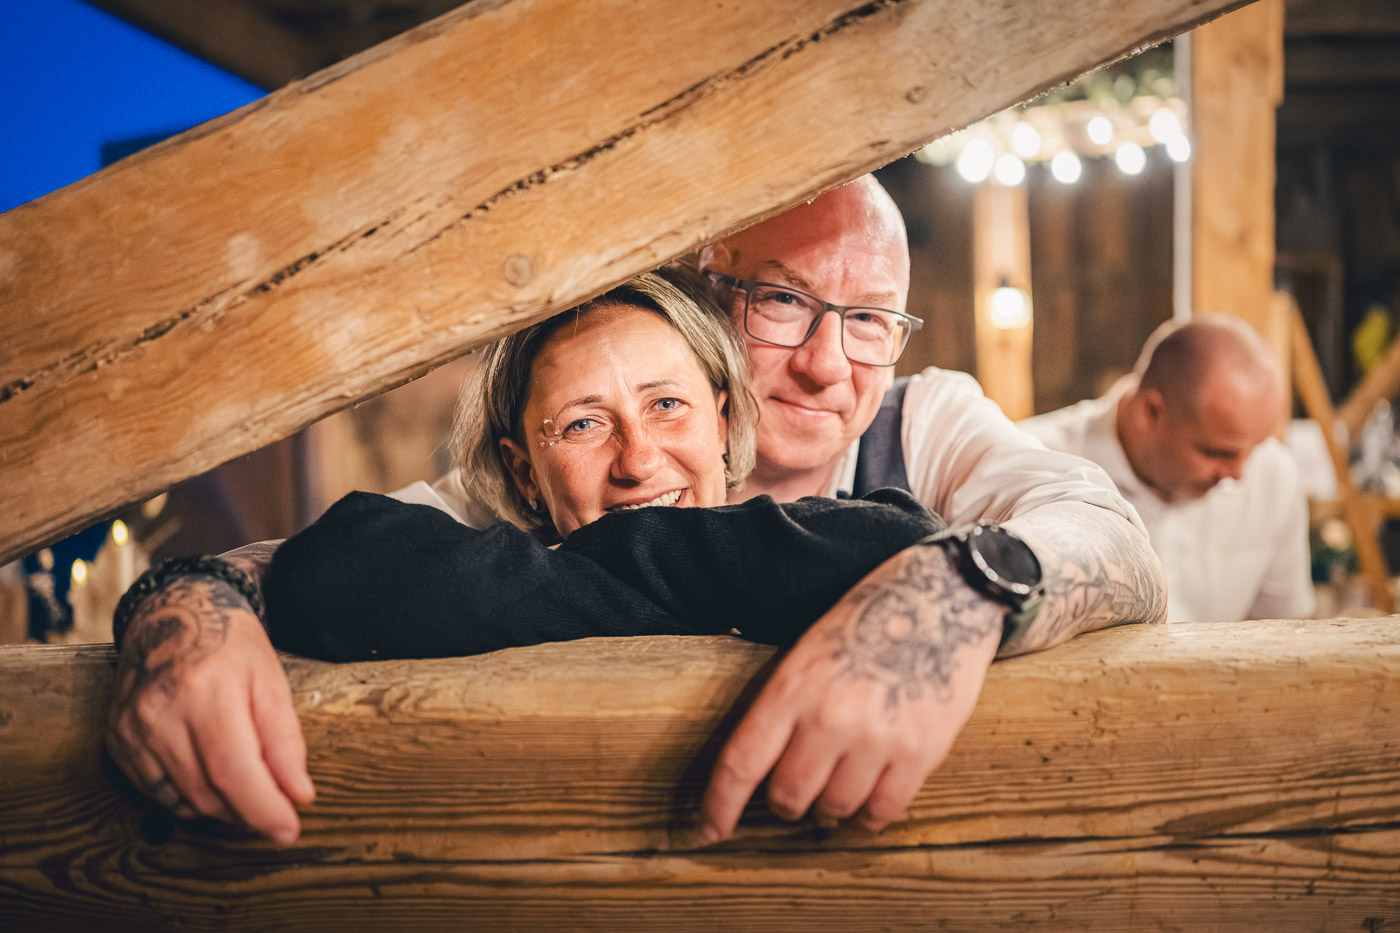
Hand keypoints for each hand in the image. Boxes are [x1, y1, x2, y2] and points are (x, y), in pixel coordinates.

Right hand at [106, 575, 314, 843]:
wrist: (173, 613)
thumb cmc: (231, 645)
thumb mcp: (271, 681)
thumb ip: (285, 741)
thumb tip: (299, 795)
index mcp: (207, 692)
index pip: (235, 771)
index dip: (264, 809)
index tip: (289, 830)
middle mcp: (161, 713)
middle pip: (208, 791)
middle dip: (248, 809)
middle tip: (274, 801)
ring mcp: (132, 728)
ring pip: (182, 798)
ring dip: (221, 806)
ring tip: (245, 783)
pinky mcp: (116, 739)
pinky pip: (156, 792)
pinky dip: (188, 796)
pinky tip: (208, 774)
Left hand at [700, 544, 1000, 840]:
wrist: (941, 597)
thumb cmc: (867, 620)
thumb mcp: (807, 651)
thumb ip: (783, 706)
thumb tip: (760, 768)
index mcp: (792, 687)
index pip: (741, 763)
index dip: (720, 807)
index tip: (710, 832)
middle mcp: (829, 718)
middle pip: (788, 796)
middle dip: (786, 802)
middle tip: (797, 791)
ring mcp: (877, 738)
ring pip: (835, 808)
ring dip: (831, 807)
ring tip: (840, 782)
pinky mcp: (920, 752)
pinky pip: (883, 811)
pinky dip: (870, 815)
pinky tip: (870, 797)